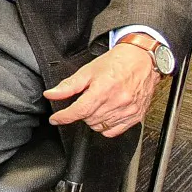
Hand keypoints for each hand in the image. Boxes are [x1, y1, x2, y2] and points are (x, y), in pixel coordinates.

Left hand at [45, 39, 162, 136]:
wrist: (141, 60)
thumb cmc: (116, 63)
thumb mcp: (88, 71)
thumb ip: (68, 85)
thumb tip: (50, 94)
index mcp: (103, 89)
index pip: (79, 111)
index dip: (64, 117)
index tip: (55, 119)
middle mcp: (117, 101)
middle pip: (88, 119)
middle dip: (80, 113)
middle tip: (83, 102)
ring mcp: (128, 110)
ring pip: (100, 127)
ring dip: (91, 120)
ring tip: (95, 106)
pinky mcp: (136, 115)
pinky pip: (115, 131)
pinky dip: (105, 127)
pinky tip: (104, 115)